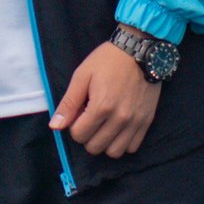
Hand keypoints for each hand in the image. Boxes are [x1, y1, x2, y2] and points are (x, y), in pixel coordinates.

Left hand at [49, 41, 160, 158]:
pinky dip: (122, 143)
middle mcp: (120, 118)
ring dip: (104, 143)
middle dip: (87, 136)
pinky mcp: (147, 121)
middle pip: (95, 147)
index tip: (79, 113)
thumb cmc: (108, 61)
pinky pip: (133, 147)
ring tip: (103, 127)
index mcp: (101, 106)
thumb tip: (55, 126)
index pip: (79, 135)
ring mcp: (135, 121)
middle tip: (90, 120)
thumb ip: (68, 103)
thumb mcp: (82, 76)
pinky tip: (117, 130)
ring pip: (114, 152)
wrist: (140, 51)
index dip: (74, 126)